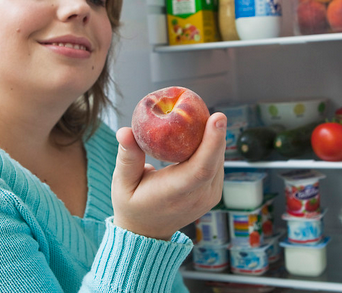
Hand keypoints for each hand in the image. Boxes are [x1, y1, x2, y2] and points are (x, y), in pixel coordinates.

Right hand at [111, 112, 225, 239]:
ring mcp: (210, 196)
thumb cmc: (132, 205)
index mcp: (176, 193)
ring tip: (199, 117)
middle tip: (207, 109)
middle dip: (215, 132)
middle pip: (215, 159)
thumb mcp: (122, 183)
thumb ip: (127, 157)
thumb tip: (125, 131)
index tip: (218, 118)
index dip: (213, 141)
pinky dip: (212, 147)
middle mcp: (198, 196)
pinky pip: (217, 164)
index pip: (201, 167)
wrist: (146, 233)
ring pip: (219, 160)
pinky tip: (202, 133)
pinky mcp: (214, 192)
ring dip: (213, 138)